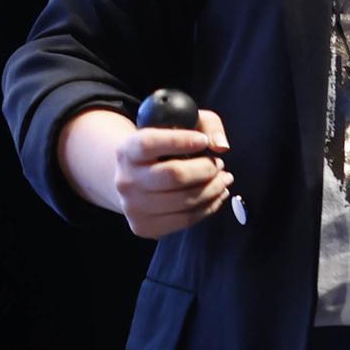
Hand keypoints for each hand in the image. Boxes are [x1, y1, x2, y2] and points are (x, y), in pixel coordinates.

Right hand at [112, 110, 234, 238]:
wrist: (135, 179)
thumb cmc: (164, 148)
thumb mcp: (180, 123)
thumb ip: (206, 125)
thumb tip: (221, 146)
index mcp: (128, 150)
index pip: (150, 143)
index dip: (180, 141)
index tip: (203, 141)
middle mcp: (126, 179)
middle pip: (174, 175)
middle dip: (206, 169)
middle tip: (219, 164)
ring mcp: (133, 207)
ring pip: (184, 201)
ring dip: (213, 189)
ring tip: (223, 179)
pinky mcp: (144, 226)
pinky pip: (185, 220)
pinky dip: (209, 207)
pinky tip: (217, 195)